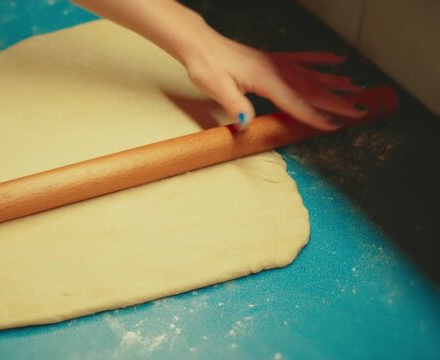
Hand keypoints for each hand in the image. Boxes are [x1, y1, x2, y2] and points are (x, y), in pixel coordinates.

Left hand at [72, 0, 365, 130]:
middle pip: (312, 88)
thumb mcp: (215, 87)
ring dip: (335, 82)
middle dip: (337, 101)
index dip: (316, 115)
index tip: (336, 125)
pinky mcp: (272, 58)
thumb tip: (246, 124)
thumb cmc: (206, 66)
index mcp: (266, 80)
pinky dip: (321, 59)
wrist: (200, 45)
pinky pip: (302, 58)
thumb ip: (234, 104)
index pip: (296, 102)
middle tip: (361, 111)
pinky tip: (336, 59)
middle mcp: (276, 70)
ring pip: (312, 74)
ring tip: (358, 88)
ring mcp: (276, 62)